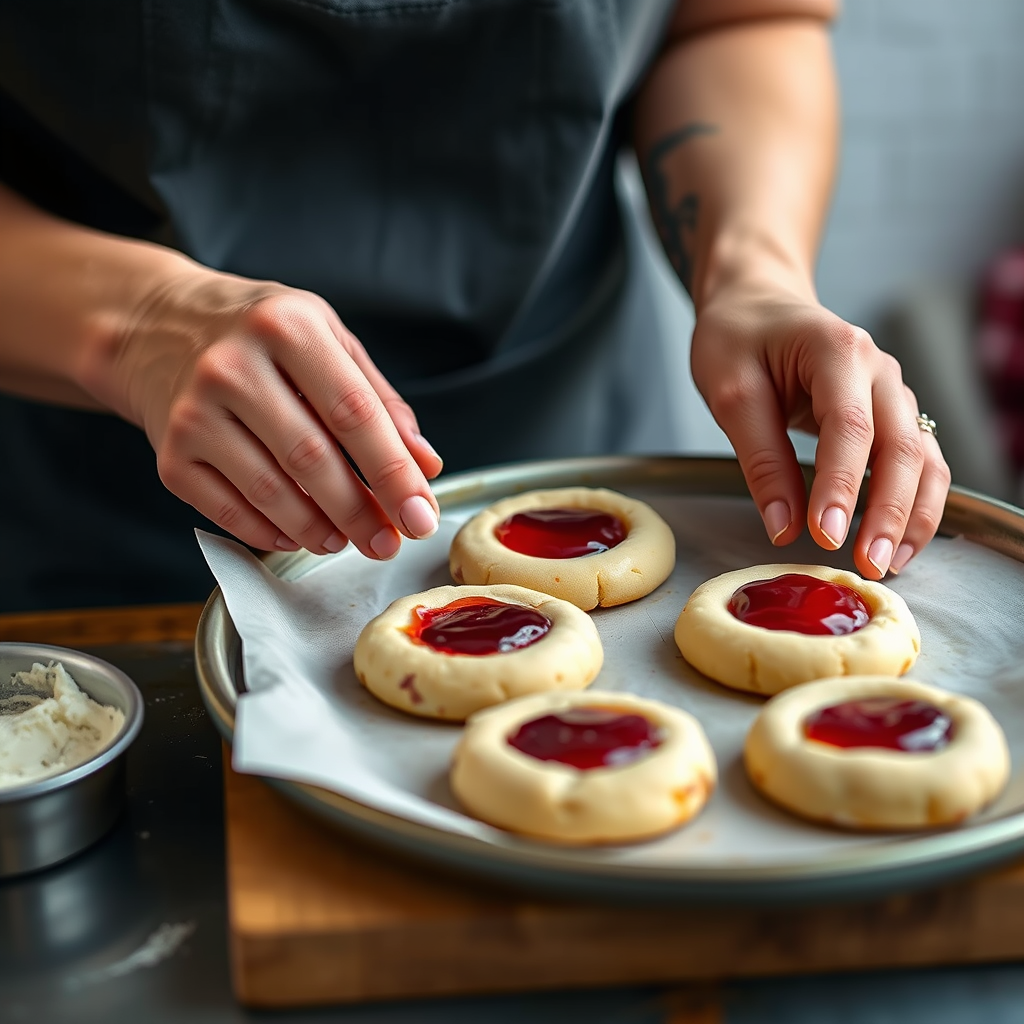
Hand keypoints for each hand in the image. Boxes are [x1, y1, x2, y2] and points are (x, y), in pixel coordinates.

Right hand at [94, 264, 443, 558]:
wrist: (154, 327)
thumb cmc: (259, 336)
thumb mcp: (327, 341)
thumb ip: (380, 401)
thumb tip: (424, 465)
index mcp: (287, 327)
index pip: (354, 413)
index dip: (394, 473)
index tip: (420, 516)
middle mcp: (233, 365)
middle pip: (311, 459)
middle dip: (360, 513)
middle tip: (388, 543)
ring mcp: (194, 411)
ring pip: (270, 492)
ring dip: (317, 529)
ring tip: (345, 541)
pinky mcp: (169, 454)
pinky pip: (228, 511)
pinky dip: (270, 533)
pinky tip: (298, 536)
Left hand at [690, 275, 950, 579]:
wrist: (757, 304)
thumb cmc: (737, 338)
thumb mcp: (730, 392)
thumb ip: (759, 458)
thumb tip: (783, 526)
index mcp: (837, 350)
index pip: (850, 426)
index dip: (841, 485)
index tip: (826, 536)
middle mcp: (878, 369)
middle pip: (900, 446)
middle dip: (888, 511)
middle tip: (866, 565)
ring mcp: (893, 392)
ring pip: (922, 458)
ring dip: (912, 514)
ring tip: (889, 564)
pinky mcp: (892, 415)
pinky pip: (919, 462)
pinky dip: (915, 504)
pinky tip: (899, 543)